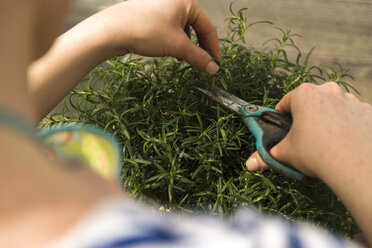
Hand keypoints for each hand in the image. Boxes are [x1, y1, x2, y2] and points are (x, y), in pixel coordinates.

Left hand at [29, 0, 220, 119]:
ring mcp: (162, 8)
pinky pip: (171, 30)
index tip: (216, 64)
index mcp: (187, 2)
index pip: (208, 27)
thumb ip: (198, 57)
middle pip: (197, 28)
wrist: (112, 30)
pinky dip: (175, 42)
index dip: (214, 48)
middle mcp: (176, 2)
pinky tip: (171, 52)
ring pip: (183, 31)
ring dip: (187, 47)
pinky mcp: (151, 16)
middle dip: (200, 48)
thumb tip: (213, 68)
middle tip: (203, 65)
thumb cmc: (146, 32)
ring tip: (186, 61)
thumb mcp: (177, 46)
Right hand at [245, 82, 371, 243]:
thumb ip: (265, 156)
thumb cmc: (316, 154)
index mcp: (304, 94)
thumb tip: (249, 164)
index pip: (286, 103)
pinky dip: (347, 125)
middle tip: (305, 138)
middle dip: (306, 117)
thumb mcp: (285, 154)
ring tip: (326, 142)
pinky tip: (344, 142)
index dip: (283, 118)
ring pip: (332, 107)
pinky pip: (352, 115)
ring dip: (327, 119)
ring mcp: (351, 99)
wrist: (355, 167)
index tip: (285, 131)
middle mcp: (328, 90)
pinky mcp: (367, 111)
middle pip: (310, 102)